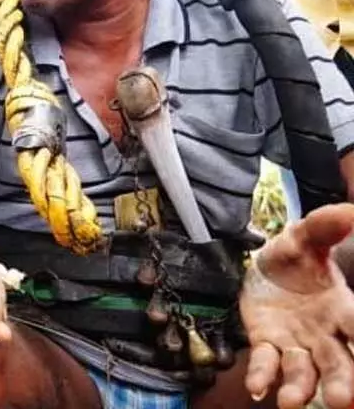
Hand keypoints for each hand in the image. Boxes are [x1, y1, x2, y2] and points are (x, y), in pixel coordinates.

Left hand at [241, 204, 353, 408]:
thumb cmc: (295, 258)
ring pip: (303, 371)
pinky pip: (265, 363)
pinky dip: (261, 375)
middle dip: (344, 382)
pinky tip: (257, 387)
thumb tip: (350, 210)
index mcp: (342, 308)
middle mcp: (324, 333)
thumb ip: (325, 226)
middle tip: (344, 401)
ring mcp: (295, 343)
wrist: (262, 266)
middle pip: (339, 363)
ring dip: (300, 388)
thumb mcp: (306, 236)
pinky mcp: (267, 344)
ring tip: (291, 402)